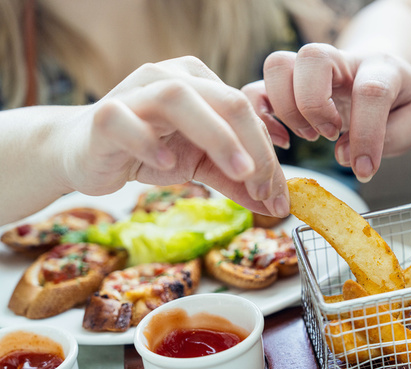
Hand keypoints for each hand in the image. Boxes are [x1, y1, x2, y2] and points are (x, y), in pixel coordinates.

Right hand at [63, 56, 288, 217]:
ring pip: (180, 99)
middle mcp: (172, 77)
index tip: (278, 196)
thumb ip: (236, 179)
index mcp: (201, 82)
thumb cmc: (147, 151)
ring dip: (217, 137)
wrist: (85, 153)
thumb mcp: (200, 165)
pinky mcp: (104, 114)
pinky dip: (149, 141)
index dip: (268, 155)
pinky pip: (126, 121)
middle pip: (226, 101)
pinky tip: (167, 165)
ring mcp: (135, 92)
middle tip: (264, 186)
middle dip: (254, 146)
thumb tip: (275, 203)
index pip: (246, 114)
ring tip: (238, 172)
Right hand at [243, 43, 410, 181]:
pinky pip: (256, 87)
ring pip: (278, 64)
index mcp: (380, 68)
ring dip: (288, 108)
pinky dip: (262, 116)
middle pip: (313, 57)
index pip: (371, 90)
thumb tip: (343, 154)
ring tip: (310, 136)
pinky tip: (284, 140)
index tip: (364, 169)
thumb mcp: (407, 126)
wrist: (380, 78)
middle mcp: (341, 59)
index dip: (367, 134)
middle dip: (316, 105)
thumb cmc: (395, 107)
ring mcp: (308, 68)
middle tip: (331, 134)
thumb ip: (387, 140)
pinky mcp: (286, 84)